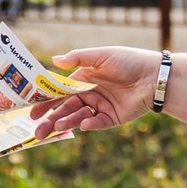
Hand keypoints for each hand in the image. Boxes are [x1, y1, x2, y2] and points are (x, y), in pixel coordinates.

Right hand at [34, 46, 158, 132]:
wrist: (154, 76)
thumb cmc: (129, 61)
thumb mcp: (101, 56)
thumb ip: (78, 59)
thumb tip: (54, 60)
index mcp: (83, 79)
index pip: (59, 93)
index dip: (45, 102)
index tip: (32, 111)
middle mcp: (89, 94)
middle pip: (65, 109)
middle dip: (51, 120)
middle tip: (37, 132)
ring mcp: (100, 107)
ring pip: (78, 118)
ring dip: (67, 123)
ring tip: (57, 127)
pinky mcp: (112, 118)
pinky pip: (97, 123)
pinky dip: (90, 124)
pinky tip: (84, 124)